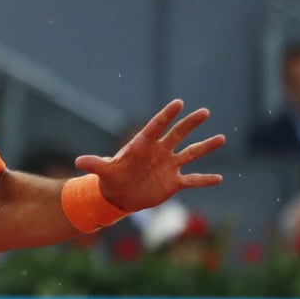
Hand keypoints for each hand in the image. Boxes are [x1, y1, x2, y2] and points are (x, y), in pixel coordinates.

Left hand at [75, 99, 225, 212]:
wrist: (120, 195)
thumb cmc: (111, 179)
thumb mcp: (103, 172)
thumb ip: (95, 164)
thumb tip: (78, 161)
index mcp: (143, 145)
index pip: (156, 127)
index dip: (166, 115)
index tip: (178, 103)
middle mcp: (159, 152)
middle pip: (177, 134)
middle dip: (190, 123)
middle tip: (204, 112)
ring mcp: (168, 166)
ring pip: (191, 153)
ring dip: (206, 147)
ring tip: (221, 138)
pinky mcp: (174, 182)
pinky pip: (192, 180)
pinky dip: (204, 180)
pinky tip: (219, 179)